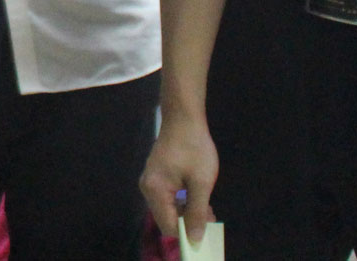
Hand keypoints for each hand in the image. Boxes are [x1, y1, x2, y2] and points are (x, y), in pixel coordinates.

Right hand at [140, 114, 217, 245]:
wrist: (183, 118)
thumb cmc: (193, 147)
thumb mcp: (201, 183)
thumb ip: (197, 212)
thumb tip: (194, 238)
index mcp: (154, 190)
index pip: (169, 226)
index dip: (187, 232)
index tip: (206, 227)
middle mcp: (147, 188)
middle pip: (167, 218)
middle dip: (188, 221)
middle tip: (210, 213)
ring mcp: (149, 181)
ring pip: (168, 208)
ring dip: (186, 211)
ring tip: (206, 204)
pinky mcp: (155, 176)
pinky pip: (167, 197)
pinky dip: (181, 201)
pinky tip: (195, 194)